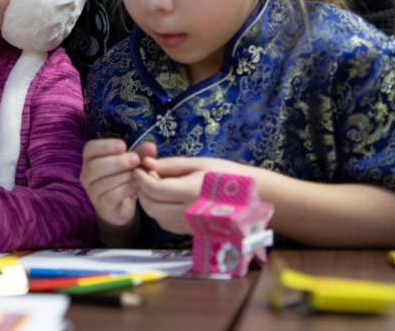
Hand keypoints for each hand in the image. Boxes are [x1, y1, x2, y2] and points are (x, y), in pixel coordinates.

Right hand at [80, 138, 154, 226]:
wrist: (122, 206)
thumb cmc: (123, 178)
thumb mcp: (131, 164)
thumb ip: (140, 154)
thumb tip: (151, 146)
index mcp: (90, 159)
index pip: (89, 149)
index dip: (104, 146)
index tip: (123, 146)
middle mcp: (87, 175)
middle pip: (94, 166)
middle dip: (117, 162)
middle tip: (135, 160)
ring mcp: (92, 192)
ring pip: (103, 182)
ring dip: (123, 176)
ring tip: (138, 174)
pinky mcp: (102, 206)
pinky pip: (110, 196)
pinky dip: (125, 190)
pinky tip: (136, 186)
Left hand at [135, 156, 254, 234]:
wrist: (255, 198)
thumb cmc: (228, 175)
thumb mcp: (201, 164)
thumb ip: (171, 165)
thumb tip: (147, 163)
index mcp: (191, 193)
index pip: (154, 189)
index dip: (141, 177)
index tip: (139, 167)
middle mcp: (189, 213)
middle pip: (151, 206)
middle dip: (142, 191)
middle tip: (145, 176)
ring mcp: (190, 226)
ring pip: (156, 217)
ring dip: (149, 202)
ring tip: (156, 186)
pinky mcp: (193, 232)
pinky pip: (167, 224)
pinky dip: (159, 212)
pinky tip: (166, 199)